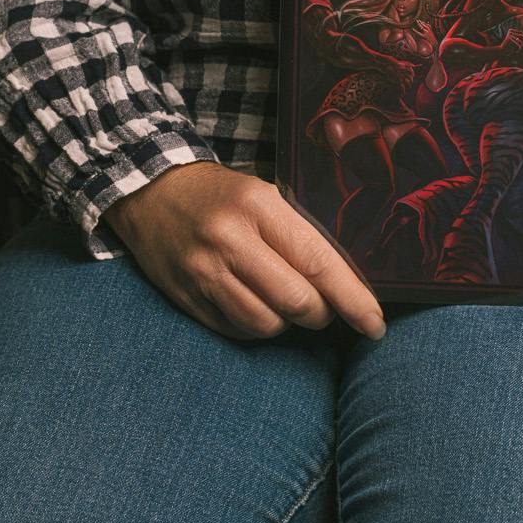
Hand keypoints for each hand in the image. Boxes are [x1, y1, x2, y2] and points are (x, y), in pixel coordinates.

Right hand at [105, 162, 385, 342]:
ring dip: (285, 323)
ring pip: (266, 324)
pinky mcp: (185, 296)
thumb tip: (347, 284)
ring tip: (281, 303)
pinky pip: (236, 330)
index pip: (317, 263)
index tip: (374, 323)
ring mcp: (203, 271)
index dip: (353, 299)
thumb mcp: (261, 194)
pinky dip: (254, 326)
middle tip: (322, 308)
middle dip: (320, 314)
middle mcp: (229, 239)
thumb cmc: (217, 195)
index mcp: (257, 206)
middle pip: (296, 301)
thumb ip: (299, 234)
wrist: (148, 192)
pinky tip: (252, 304)